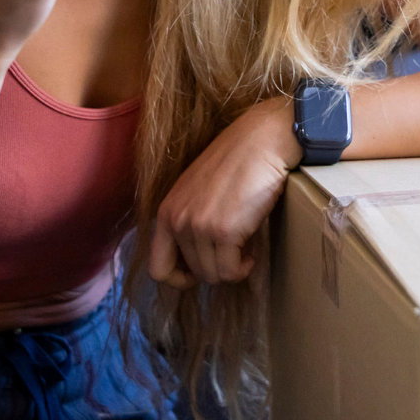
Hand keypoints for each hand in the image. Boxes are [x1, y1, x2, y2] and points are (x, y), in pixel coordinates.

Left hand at [149, 97, 302, 287]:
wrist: (261, 141)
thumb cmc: (236, 162)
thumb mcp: (197, 190)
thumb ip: (188, 220)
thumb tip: (198, 259)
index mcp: (167, 211)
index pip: (158, 268)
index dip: (180, 279)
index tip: (201, 271)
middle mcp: (177, 221)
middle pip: (193, 273)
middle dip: (216, 267)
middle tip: (233, 250)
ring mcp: (199, 227)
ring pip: (213, 275)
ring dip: (232, 268)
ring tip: (244, 246)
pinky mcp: (224, 231)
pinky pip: (231, 271)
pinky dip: (243, 268)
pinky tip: (251, 251)